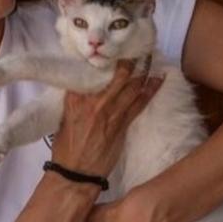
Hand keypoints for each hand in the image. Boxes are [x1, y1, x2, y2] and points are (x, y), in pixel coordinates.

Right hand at [50, 59, 164, 177]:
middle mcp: (93, 102)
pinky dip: (150, 90)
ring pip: (130, 86)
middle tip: (137, 48)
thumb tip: (83, 88)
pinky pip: (139, 103)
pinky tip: (159, 79)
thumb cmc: (66, 148)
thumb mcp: (63, 119)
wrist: (75, 173)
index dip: (103, 60)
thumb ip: (74, 102)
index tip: (111, 48)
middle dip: (128, 60)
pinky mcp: (122, 124)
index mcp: (74, 99)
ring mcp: (110, 112)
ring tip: (150, 57)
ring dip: (143, 71)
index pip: (89, 72)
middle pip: (115, 75)